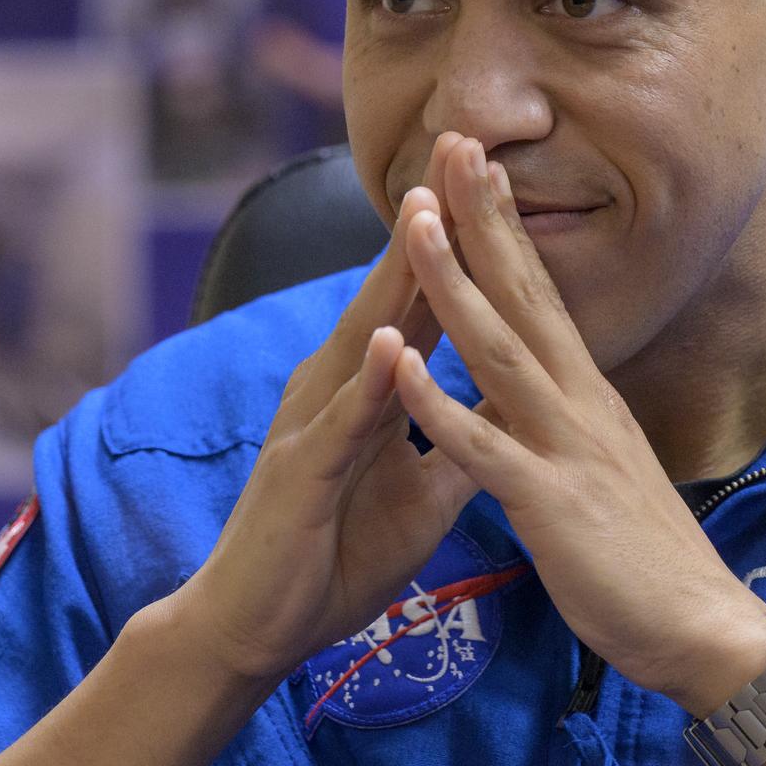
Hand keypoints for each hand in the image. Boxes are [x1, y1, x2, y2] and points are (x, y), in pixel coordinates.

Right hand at [180, 134, 479, 686]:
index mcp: (367, 386)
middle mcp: (334, 386)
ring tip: (428, 208)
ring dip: (395, 275)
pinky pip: (340, 423)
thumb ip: (456, 436)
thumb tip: (508, 399)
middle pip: (389, 288)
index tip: (496, 172)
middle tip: (461, 139)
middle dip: (428, 217)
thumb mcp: (419, 489)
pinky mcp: (299, 474)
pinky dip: (369, 382)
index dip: (459, 236)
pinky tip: (392, 341)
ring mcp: (313, 424)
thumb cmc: (333, 550)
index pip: (421, 295)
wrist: (257, 627)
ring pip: (362, 336)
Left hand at [390, 137, 765, 715]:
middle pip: (524, 293)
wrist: (703, 633)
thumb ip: (562, 423)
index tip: (474, 165)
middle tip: (452, 142)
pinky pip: (484, 447)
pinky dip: (440, 404)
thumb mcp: (600, 470)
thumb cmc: (645, 561)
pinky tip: (402, 366)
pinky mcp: (551, 502)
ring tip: (416, 220)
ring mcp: (566, 447)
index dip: (503, 227)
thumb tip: (529, 390)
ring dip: (455, 282)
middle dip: (483, 217)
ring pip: (499, 349)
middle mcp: (579, 403)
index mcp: (585, 396)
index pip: (540, 293)